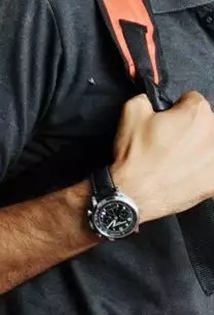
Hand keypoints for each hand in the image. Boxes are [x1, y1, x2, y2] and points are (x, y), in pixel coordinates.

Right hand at [111, 91, 213, 222]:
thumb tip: (151, 99)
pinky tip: (185, 175)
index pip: (192, 100)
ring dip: (196, 150)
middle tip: (167, 143)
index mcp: (197, 113)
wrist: (132, 194)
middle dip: (189, 130)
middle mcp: (213, 135)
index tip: (167, 121)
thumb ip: (147, 98)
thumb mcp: (130, 112)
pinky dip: (201, 172)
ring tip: (174, 161)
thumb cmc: (134, 157)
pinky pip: (210, 171)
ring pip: (208, 147)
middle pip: (205, 124)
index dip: (176, 110)